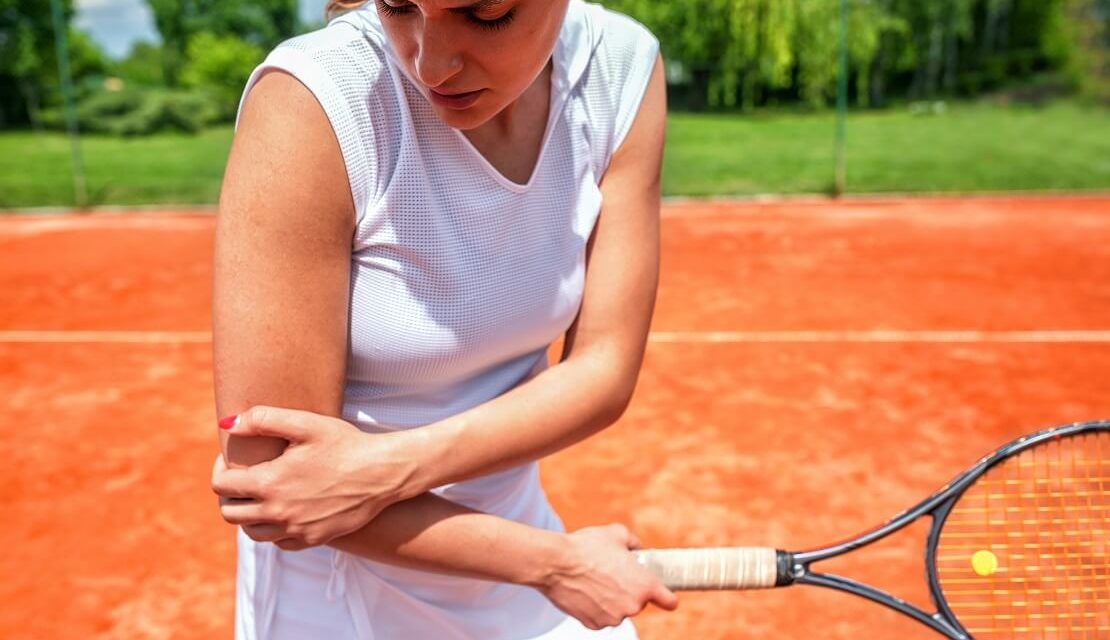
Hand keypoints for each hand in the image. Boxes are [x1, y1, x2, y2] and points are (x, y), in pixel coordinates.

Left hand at [210, 406, 418, 549]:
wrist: (383, 473)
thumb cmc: (346, 443)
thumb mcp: (306, 423)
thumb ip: (262, 419)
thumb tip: (226, 424)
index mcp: (269, 483)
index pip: (221, 485)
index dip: (219, 468)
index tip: (231, 457)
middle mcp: (278, 512)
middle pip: (229, 513)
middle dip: (228, 494)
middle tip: (242, 478)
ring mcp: (295, 529)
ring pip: (251, 532)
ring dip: (248, 514)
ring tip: (260, 494)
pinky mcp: (313, 539)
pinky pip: (279, 542)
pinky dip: (273, 529)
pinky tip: (283, 510)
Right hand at [538, 524, 677, 629]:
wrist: (557, 563)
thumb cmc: (587, 548)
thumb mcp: (617, 533)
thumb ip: (634, 542)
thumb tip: (636, 548)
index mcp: (644, 585)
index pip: (669, 601)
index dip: (666, 597)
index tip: (663, 595)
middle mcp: (632, 606)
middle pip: (638, 602)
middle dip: (629, 590)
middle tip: (613, 574)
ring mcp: (613, 618)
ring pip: (618, 610)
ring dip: (611, 599)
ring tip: (595, 580)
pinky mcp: (594, 624)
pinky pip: (601, 616)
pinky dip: (595, 607)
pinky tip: (585, 590)